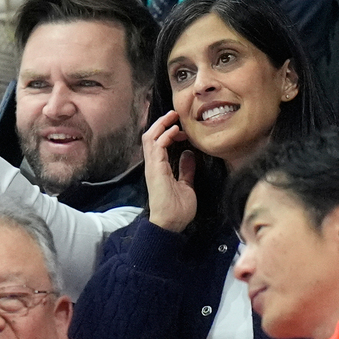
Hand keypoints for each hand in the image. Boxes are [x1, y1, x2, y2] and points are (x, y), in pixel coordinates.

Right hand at [143, 111, 195, 232]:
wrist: (171, 224)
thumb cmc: (178, 209)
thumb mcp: (187, 185)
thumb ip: (186, 169)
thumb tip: (188, 154)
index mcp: (160, 168)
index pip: (158, 144)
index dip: (169, 133)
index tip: (183, 131)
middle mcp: (153, 165)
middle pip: (150, 137)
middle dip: (161, 123)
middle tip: (174, 115)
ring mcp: (153, 167)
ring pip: (149, 138)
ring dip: (161, 125)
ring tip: (172, 116)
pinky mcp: (155, 169)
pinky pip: (156, 147)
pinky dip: (164, 136)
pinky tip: (175, 131)